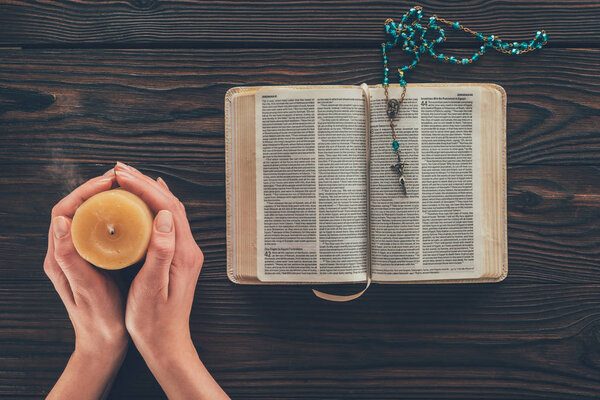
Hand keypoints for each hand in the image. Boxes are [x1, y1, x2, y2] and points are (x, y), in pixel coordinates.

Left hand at [45, 170, 127, 399]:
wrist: (104, 342)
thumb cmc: (99, 320)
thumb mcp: (86, 290)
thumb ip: (70, 258)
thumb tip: (60, 222)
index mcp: (60, 257)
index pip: (65, 210)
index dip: (85, 191)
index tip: (109, 182)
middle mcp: (65, 252)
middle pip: (76, 208)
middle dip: (97, 188)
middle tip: (123, 176)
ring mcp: (80, 255)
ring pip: (89, 215)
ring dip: (106, 197)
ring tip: (129, 185)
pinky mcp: (94, 258)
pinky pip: (100, 227)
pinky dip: (115, 212)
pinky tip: (134, 209)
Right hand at [114, 162, 227, 399]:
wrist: (167, 343)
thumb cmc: (154, 323)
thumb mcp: (151, 290)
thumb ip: (160, 253)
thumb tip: (163, 216)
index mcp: (183, 254)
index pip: (166, 208)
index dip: (143, 187)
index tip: (120, 176)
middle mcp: (189, 249)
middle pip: (170, 204)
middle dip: (145, 182)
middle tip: (118, 168)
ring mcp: (185, 252)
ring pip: (170, 210)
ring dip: (149, 191)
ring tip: (126, 177)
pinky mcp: (178, 256)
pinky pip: (168, 221)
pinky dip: (154, 205)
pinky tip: (144, 201)